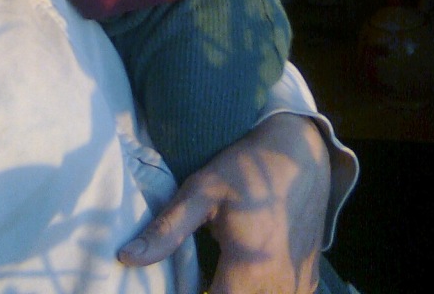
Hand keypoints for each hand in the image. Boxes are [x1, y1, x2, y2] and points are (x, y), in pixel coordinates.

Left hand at [118, 114, 330, 292]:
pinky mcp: (308, 281)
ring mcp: (297, 287)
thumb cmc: (248, 168)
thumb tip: (126, 257)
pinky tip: (244, 268)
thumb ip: (167, 228)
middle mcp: (278, 288)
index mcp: (248, 273)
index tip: (177, 281)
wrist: (301, 153)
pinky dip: (260, 288)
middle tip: (198, 269)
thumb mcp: (203, 190)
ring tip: (220, 266)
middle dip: (210, 289)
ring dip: (233, 289)